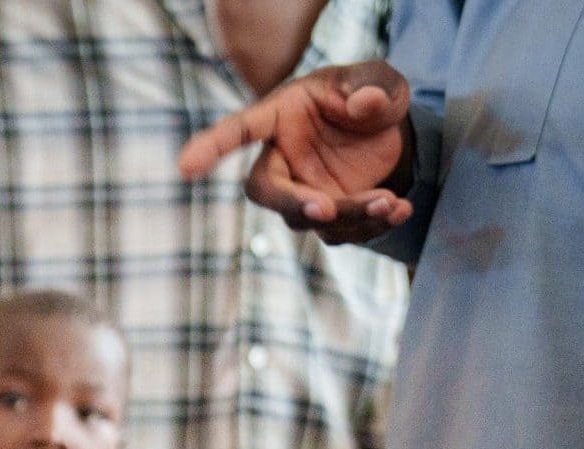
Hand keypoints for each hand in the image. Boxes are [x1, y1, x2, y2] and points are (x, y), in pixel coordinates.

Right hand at [179, 60, 413, 242]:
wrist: (388, 132)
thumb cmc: (369, 96)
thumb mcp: (379, 81)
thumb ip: (372, 87)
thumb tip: (364, 106)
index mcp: (280, 117)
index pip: (240, 130)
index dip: (212, 147)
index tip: (184, 168)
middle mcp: (283, 160)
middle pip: (268, 192)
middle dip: (293, 205)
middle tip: (325, 209)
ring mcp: (303, 193)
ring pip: (310, 220)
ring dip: (349, 216)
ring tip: (390, 201)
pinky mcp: (328, 216)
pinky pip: (341, 232)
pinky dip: (371, 226)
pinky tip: (400, 209)